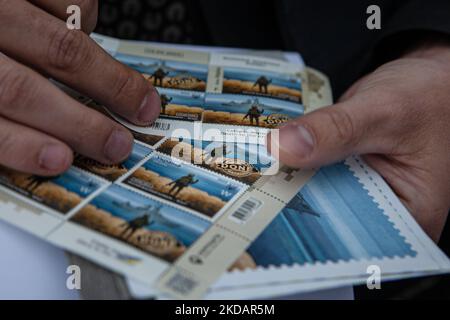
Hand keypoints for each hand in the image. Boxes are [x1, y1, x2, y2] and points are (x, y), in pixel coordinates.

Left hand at [0, 0, 159, 175]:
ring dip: (105, 79)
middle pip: (24, 89)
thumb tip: (31, 139)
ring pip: (60, 45)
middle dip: (81, 124)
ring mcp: (0, 0)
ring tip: (132, 98)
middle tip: (118, 142)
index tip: (59, 161)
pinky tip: (84, 30)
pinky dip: (88, 21)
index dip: (20, 145)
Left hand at [268, 42, 449, 240]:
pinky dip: (296, 165)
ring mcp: (362, 193)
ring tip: (249, 175)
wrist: (429, 78)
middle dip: (291, 205)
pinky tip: (270, 159)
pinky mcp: (345, 174)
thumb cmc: (429, 95)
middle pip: (329, 220)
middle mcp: (384, 212)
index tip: (265, 213)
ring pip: (318, 196)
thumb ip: (336, 130)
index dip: (308, 227)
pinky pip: (315, 174)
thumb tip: (281, 147)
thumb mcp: (385, 110)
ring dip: (288, 183)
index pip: (352, 237)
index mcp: (411, 214)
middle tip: (246, 192)